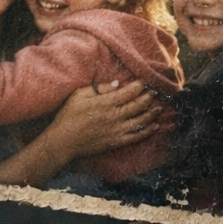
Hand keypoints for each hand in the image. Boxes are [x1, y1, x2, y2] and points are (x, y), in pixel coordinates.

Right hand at [44, 80, 159, 161]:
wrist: (64, 141)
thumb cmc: (68, 116)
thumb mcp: (79, 95)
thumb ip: (99, 88)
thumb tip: (117, 84)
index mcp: (105, 102)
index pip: (129, 92)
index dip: (139, 85)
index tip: (144, 81)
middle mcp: (114, 116)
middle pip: (138, 104)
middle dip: (148, 97)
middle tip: (155, 92)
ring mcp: (117, 130)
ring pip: (140, 120)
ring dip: (151, 113)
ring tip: (159, 107)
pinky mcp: (117, 141)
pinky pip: (137, 136)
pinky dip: (148, 131)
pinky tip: (155, 126)